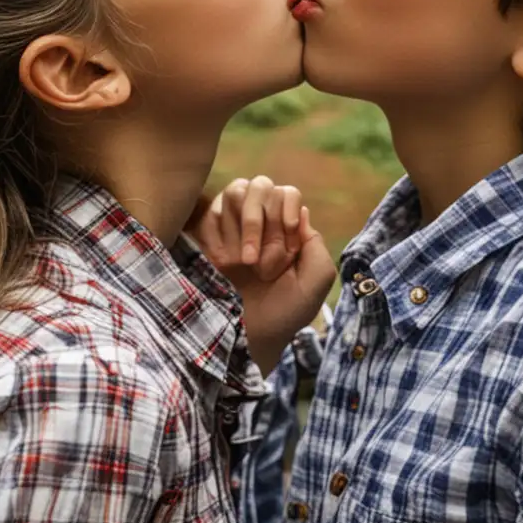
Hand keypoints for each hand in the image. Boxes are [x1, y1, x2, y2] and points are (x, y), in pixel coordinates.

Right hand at [187, 177, 335, 374]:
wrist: (250, 335)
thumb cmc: (287, 310)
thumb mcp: (317, 278)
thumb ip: (315, 243)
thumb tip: (300, 210)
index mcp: (287, 229)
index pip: (286, 193)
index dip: (286, 210)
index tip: (289, 234)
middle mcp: (260, 223)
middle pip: (260, 187)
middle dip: (265, 224)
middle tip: (263, 263)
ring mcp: (231, 227)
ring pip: (235, 193)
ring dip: (243, 229)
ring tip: (244, 264)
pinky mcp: (206, 236)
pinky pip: (210, 212)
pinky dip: (218, 236)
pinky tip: (223, 263)